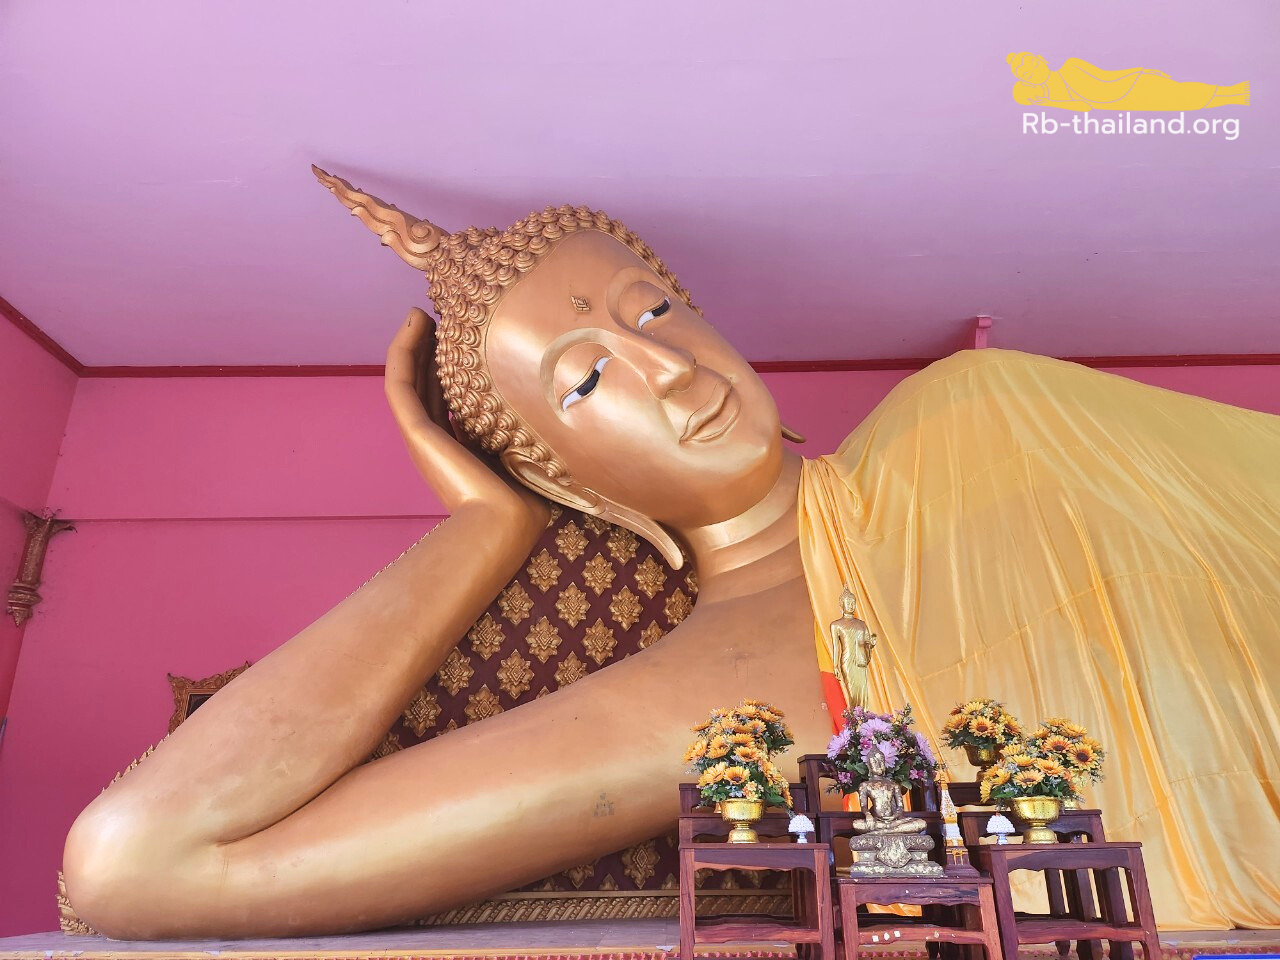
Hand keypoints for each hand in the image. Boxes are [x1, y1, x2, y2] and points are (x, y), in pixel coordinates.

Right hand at [385, 309, 550, 525]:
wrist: (506, 526)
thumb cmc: (527, 500)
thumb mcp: (529, 454)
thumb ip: (531, 431)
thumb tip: (562, 403)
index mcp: (463, 449)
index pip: (449, 398)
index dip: (450, 366)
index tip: (463, 334)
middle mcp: (438, 442)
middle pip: (426, 383)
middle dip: (431, 348)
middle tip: (439, 314)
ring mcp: (423, 437)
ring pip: (408, 378)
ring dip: (412, 342)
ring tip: (422, 312)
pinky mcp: (415, 433)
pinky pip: (399, 384)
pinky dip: (402, 352)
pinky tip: (414, 322)